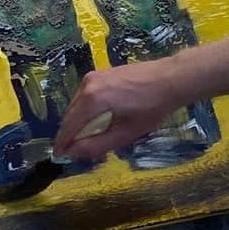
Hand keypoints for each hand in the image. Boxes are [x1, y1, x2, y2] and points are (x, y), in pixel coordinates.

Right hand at [52, 59, 195, 160]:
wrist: (170, 78)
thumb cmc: (151, 108)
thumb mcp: (125, 133)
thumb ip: (96, 145)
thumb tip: (73, 152)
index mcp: (91, 99)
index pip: (69, 126)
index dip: (63, 143)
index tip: (59, 156)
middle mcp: (87, 84)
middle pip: (70, 115)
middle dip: (70, 134)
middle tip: (76, 151)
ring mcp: (93, 76)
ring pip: (76, 105)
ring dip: (78, 122)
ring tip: (88, 138)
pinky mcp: (100, 73)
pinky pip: (85, 95)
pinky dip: (86, 110)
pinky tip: (96, 121)